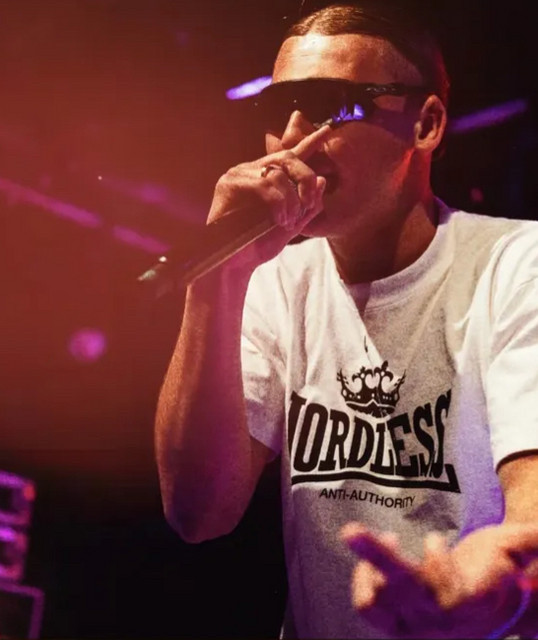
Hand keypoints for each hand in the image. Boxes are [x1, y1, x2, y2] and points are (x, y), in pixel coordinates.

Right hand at [207, 124, 330, 272]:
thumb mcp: (291, 226)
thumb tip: (323, 179)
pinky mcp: (229, 183)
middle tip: (309, 203)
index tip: (328, 130)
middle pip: (288, 157)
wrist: (234, 264)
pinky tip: (278, 220)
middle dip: (305, 178)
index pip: (290, 155)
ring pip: (278, 172)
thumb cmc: (258, 246)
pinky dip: (278, 203)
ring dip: (291, 200)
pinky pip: (264, 184)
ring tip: (288, 221)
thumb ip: (308, 206)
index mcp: (267, 179)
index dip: (309, 142)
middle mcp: (252, 171)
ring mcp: (239, 175)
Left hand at [340, 521, 537, 638]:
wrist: (486, 608)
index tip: (434, 540)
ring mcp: (414, 627)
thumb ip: (527, 540)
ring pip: (377, 598)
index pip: (444, 591)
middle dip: (376, 556)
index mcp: (472, 604)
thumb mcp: (514, 549)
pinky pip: (366, 604)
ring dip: (373, 561)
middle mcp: (441, 622)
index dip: (435, 562)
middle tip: (350, 529)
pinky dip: (363, 577)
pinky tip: (378, 551)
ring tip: (388, 538)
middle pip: (401, 588)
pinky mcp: (393, 624)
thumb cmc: (498, 569)